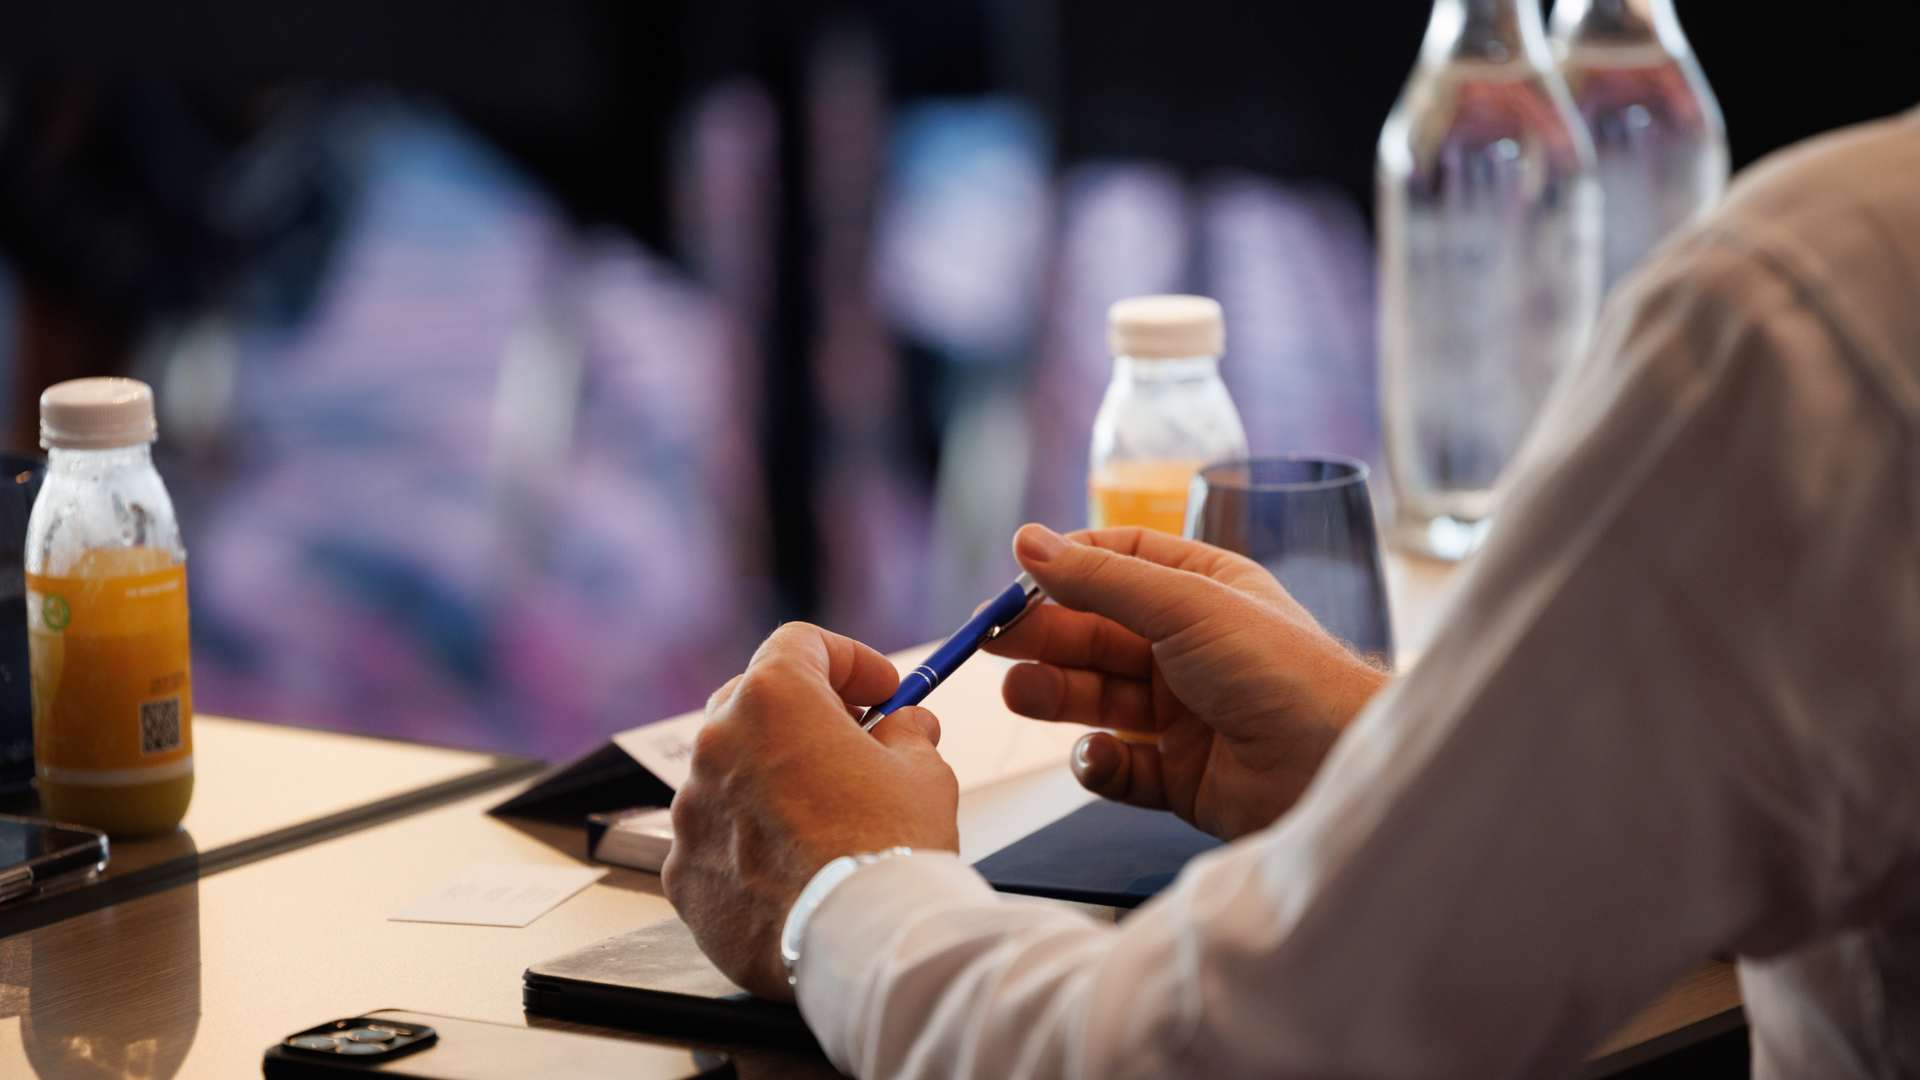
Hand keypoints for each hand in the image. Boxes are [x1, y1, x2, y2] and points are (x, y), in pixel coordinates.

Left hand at [663, 623, 959, 999]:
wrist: (859, 943)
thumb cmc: (891, 850)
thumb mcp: (923, 771)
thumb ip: (907, 734)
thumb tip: (904, 726)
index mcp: (773, 701)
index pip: (801, 643)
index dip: (849, 660)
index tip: (881, 690)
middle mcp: (717, 745)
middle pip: (755, 700)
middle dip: (806, 713)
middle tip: (856, 740)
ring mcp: (690, 810)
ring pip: (731, 772)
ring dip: (774, 778)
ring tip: (828, 815)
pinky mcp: (682, 871)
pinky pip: (715, 836)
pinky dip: (749, 839)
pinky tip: (794, 865)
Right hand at [985, 524, 1388, 840]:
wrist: (1336, 768)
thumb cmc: (1279, 671)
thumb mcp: (1182, 604)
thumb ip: (1099, 579)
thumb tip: (1029, 541)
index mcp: (1204, 589)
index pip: (1119, 562)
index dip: (1065, 569)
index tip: (1014, 580)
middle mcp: (1193, 647)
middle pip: (1097, 634)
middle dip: (1046, 637)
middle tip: (992, 642)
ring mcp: (1187, 714)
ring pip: (1100, 699)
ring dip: (1057, 695)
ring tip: (1021, 693)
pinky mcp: (1183, 777)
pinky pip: (1121, 767)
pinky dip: (1100, 764)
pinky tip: (1096, 756)